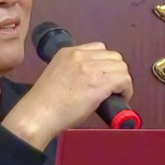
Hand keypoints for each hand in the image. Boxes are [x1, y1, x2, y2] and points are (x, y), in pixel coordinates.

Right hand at [3, 42, 132, 149]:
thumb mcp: (57, 75)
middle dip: (116, 71)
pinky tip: (120, 99)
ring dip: (122, 81)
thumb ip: (74, 71)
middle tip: (113, 87)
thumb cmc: (44, 104)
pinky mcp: (100, 82)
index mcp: (68, 52)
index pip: (99, 48)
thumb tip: (92, 79)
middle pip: (113, 56)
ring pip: (121, 67)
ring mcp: (91, 68)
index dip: (106, 64)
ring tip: (116, 95)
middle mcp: (80, 55)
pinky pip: (124, 80)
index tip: (105, 76)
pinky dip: (126, 90)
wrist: (38, 115)